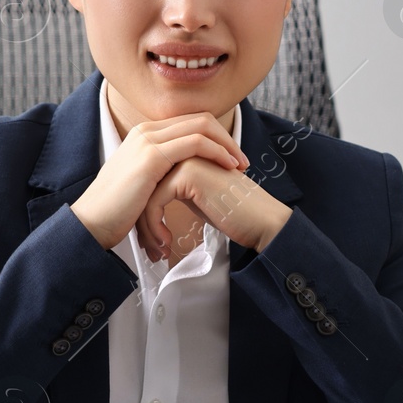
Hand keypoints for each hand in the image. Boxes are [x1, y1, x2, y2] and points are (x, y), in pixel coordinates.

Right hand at [71, 113, 249, 249]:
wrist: (92, 223)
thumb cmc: (116, 212)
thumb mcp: (142, 185)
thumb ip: (160, 175)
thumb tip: (181, 181)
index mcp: (144, 136)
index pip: (189, 124)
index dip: (215, 138)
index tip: (232, 159)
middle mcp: (146, 131)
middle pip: (199, 120)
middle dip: (226, 138)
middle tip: (243, 161)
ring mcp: (148, 140)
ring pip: (201, 127)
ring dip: (227, 144)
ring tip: (241, 165)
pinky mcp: (152, 156)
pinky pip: (196, 143)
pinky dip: (218, 152)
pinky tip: (229, 167)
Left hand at [138, 155, 292, 258]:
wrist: (261, 221)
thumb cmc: (233, 213)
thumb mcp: (198, 197)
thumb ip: (176, 189)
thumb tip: (147, 202)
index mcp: (185, 153)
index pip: (149, 180)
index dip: (144, 212)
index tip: (148, 239)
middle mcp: (183, 151)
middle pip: (145, 186)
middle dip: (141, 221)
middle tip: (148, 249)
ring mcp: (185, 159)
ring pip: (146, 195)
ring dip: (147, 228)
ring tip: (156, 251)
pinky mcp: (187, 174)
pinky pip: (155, 202)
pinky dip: (155, 226)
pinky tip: (166, 243)